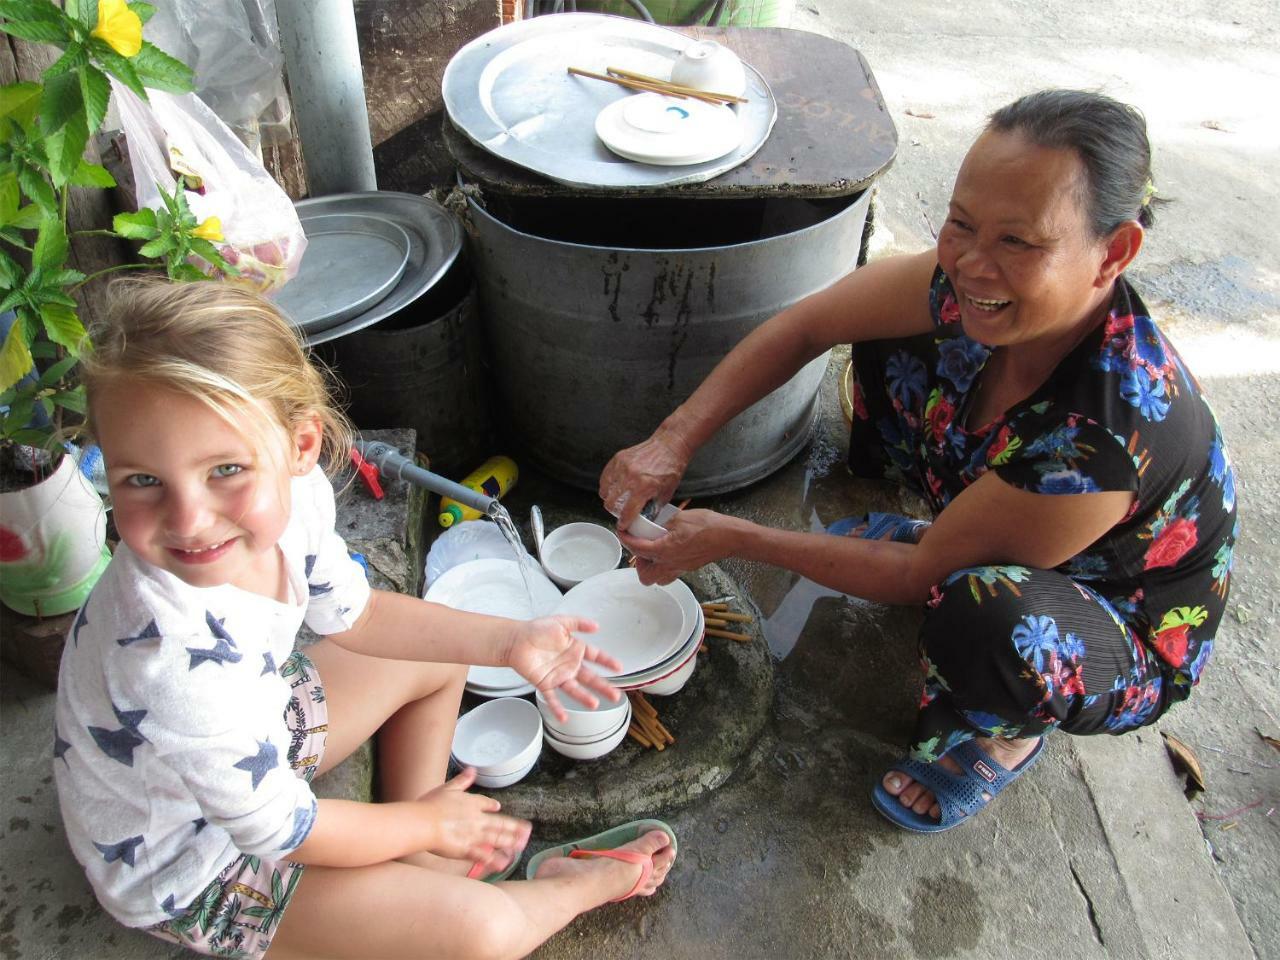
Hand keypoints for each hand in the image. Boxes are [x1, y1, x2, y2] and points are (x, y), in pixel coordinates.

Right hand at [416, 768, 531, 861]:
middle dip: (514, 827)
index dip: (493, 806)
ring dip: (510, 842)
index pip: (486, 804)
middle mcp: (477, 819)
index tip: (498, 808)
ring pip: (496, 839)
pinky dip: (494, 860)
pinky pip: (484, 856)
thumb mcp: (448, 788)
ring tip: (521, 845)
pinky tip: (503, 864)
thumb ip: (462, 780)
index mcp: (471, 803)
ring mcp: (474, 835)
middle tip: (527, 831)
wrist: (425, 823)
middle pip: (499, 823)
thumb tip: (472, 769)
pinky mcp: (467, 849)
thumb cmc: (431, 805)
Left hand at [504, 616, 623, 722]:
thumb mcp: (561, 621)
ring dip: (584, 697)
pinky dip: (558, 708)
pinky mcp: (545, 683)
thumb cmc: (537, 629)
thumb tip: (596, 626)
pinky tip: (564, 717)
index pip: (596, 657)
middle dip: (603, 686)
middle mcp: (570, 665)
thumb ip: (579, 623)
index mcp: (576, 649)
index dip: (607, 662)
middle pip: (590, 677)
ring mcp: (558, 676)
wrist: (516, 639)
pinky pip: (552, 698)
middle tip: (615, 695)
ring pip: (575, 689)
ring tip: (595, 704)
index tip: (619, 668)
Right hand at [599, 429, 692, 528]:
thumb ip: (654, 507)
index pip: (627, 511)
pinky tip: (614, 488)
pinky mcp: (618, 459)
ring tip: (617, 500)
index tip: (622, 525)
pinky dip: (607, 485)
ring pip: (605, 491)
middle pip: (611, 503)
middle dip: (614, 512)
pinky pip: (605, 477)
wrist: (669, 446)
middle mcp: (630, 477)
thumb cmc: (670, 468)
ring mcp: (622, 466)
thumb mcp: (667, 493)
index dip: (624, 522)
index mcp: (644, 487)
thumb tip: (644, 519)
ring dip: (610, 499)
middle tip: (620, 512)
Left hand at [618, 508, 734, 585]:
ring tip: (652, 551)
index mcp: (666, 550)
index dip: (626, 539)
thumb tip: (651, 520)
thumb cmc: (708, 526)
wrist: (730, 537)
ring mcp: (680, 568)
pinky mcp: (687, 568)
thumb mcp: (681, 517)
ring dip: (650, 567)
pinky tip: (667, 552)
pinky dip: (663, 567)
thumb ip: (662, 521)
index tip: (621, 531)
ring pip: (657, 579)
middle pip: (645, 576)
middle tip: (640, 545)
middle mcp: (671, 563)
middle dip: (638, 562)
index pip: (637, 548)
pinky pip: (669, 574)